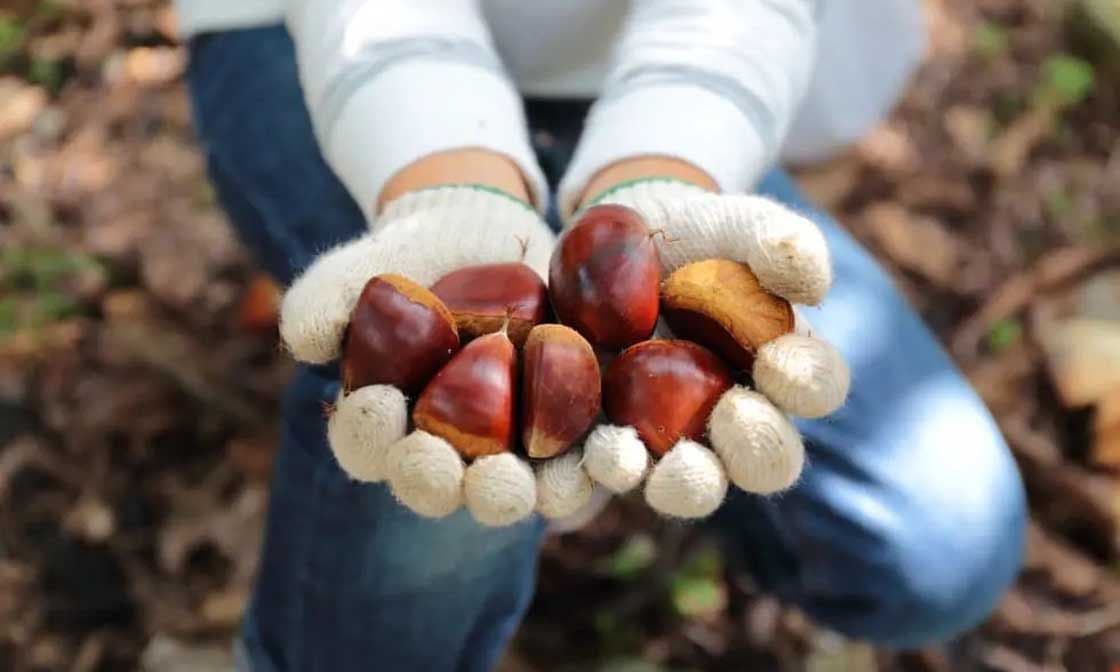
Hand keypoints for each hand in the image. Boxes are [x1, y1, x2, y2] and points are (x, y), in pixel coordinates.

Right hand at [279, 185, 586, 525]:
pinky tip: (612, 453)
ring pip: (519, 489)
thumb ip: (327, 298)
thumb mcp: (366, 263)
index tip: (378, 406)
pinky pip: (588, 459)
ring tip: (532, 482)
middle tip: (450, 469)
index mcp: (388, 426)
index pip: (367, 446)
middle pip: (443, 486)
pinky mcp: (574, 427)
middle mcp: (449, 453)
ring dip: (526, 493)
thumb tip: (304, 341)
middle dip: (443, 483)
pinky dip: (599, 462)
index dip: (369, 436)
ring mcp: (514, 448)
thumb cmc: (412, 252)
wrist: (485, 229)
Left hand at [575, 178, 850, 517]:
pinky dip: (582, 482)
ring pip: (686, 486)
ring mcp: (670, 444)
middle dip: (753, 450)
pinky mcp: (605, 446)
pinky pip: (599, 477)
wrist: (615, 240)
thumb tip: (814, 286)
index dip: (805, 382)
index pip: (812, 387)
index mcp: (781, 372)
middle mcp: (735, 425)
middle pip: (761, 462)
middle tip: (733, 416)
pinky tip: (567, 465)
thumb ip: (777, 242)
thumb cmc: (693, 233)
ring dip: (674, 482)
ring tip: (640, 455)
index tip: (778, 361)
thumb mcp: (735, 223)